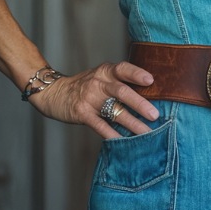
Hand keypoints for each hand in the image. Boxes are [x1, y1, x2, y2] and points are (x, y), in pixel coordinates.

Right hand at [28, 61, 158, 138]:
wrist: (55, 93)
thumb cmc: (86, 86)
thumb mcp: (101, 77)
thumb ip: (119, 82)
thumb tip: (148, 94)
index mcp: (106, 71)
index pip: (123, 69)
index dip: (137, 74)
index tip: (151, 81)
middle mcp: (98, 82)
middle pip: (122, 91)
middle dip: (140, 104)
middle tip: (155, 115)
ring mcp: (89, 97)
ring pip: (114, 110)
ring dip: (132, 123)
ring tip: (146, 132)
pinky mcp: (81, 113)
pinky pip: (100, 125)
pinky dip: (112, 133)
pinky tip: (123, 140)